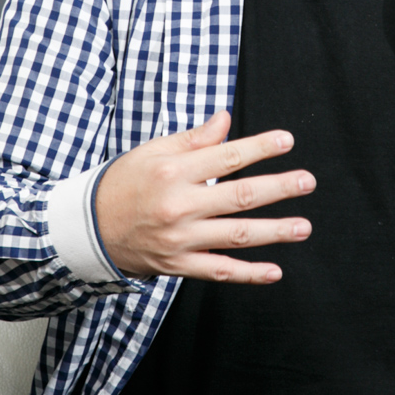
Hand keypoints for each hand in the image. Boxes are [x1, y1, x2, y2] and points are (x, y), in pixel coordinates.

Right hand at [94, 110, 314, 280]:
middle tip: (307, 181)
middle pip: (240, 196)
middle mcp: (180, 206)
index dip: (260, 148)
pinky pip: (219, 271)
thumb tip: (225, 120)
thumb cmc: (123, 183)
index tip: (287, 141)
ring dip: (275, 232)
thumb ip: (194, 139)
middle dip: (279, 188)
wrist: (86, 228)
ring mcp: (180, 239)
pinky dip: (249, 274)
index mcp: (173, 171)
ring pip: (236, 235)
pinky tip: (275, 271)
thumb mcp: (153, 151)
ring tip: (303, 226)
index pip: (227, 157)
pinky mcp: (178, 265)